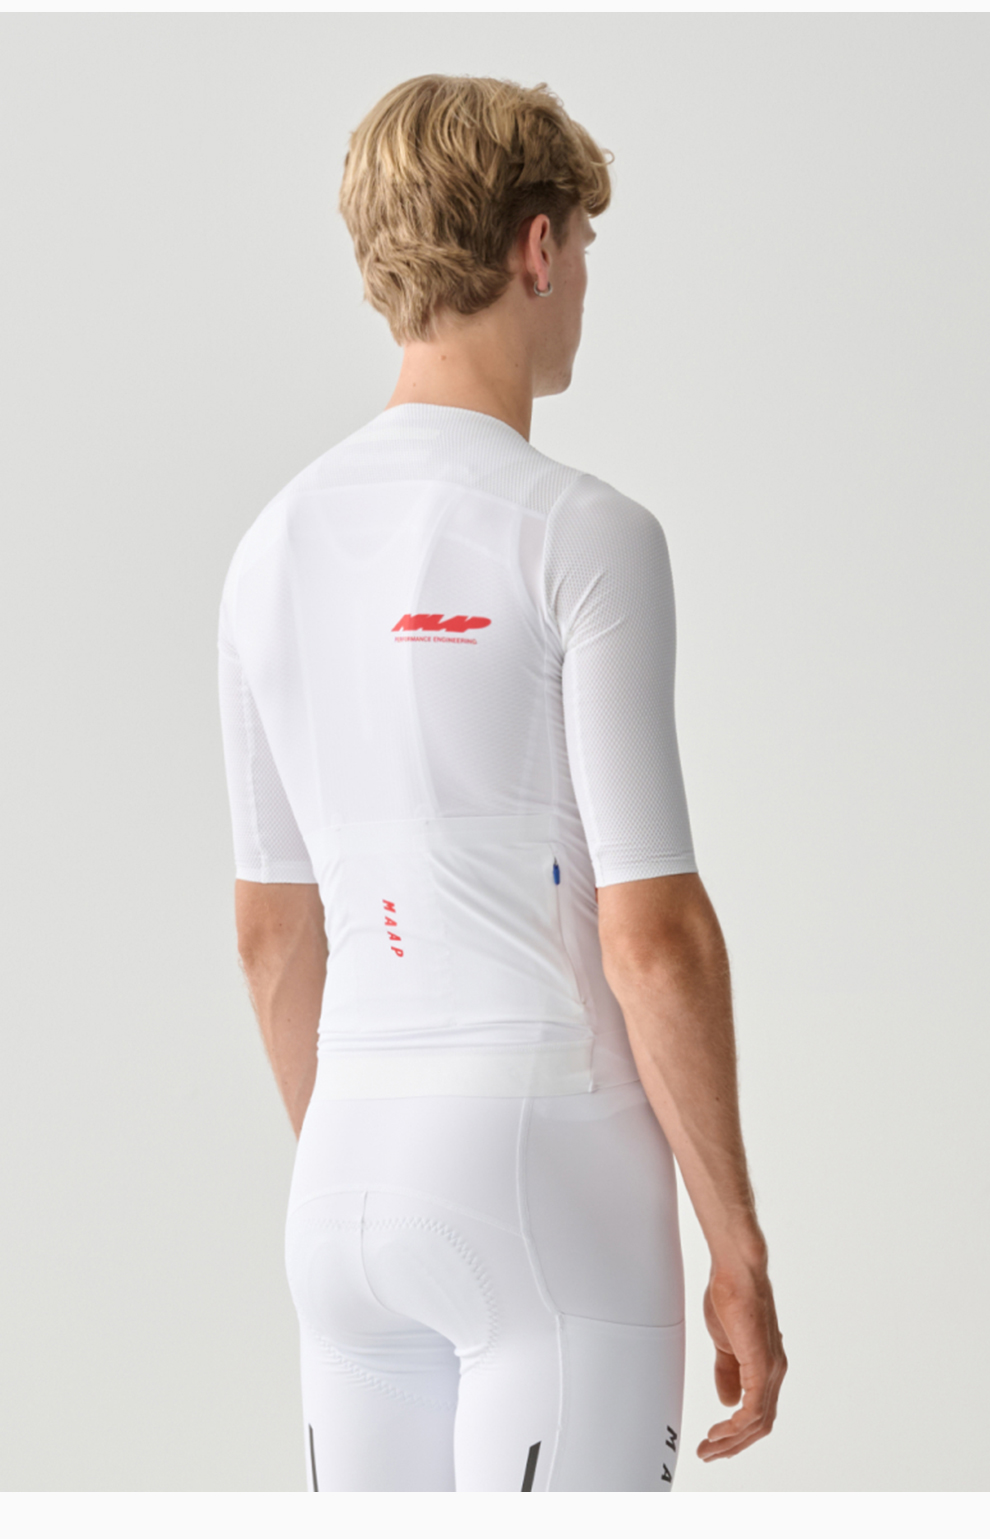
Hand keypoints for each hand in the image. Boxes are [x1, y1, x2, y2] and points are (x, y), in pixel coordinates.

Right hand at [696, 1263, 786, 1460]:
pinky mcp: (762, 1365)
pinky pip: (753, 1409)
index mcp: (766, 1365)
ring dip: (731, 1440)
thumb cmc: (731, 1295)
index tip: (715, 1441)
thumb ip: (728, 1371)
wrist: (736, 1270)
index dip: (738, 1432)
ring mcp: (771, 1369)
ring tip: (709, 1448)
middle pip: (760, 1424)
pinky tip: (719, 1431)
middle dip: (733, 1444)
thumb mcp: (725, 1341)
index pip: (758, 1412)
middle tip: (710, 1454)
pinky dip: (736, 1426)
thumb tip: (728, 1401)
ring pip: (758, 1422)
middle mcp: (774, 1371)